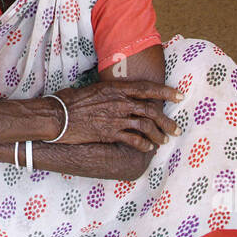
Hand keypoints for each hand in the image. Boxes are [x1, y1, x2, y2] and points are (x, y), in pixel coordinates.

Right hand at [51, 81, 183, 152]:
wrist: (56, 116)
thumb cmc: (71, 101)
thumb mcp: (93, 89)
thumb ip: (110, 92)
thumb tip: (117, 95)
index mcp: (116, 88)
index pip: (147, 88)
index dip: (166, 91)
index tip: (179, 95)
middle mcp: (119, 102)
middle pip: (151, 110)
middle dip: (167, 120)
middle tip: (176, 128)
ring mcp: (115, 118)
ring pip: (146, 126)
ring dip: (158, 135)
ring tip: (164, 141)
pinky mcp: (109, 133)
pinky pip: (133, 139)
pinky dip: (144, 144)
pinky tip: (148, 148)